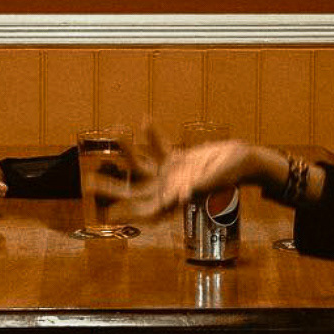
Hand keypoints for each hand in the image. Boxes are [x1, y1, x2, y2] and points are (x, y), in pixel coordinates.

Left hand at [98, 131, 283, 219]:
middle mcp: (169, 189)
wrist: (244, 160)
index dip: (128, 214)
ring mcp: (171, 174)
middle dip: (113, 189)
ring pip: (141, 167)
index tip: (109, 213)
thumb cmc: (233, 173)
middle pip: (134, 192)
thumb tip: (181, 196)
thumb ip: (199, 186)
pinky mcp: (177, 159)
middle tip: (89, 183)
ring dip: (127, 152)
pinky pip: (158, 147)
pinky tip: (145, 120)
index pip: (147, 211)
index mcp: (176, 199)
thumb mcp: (215, 179)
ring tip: (115, 133)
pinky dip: (151, 135)